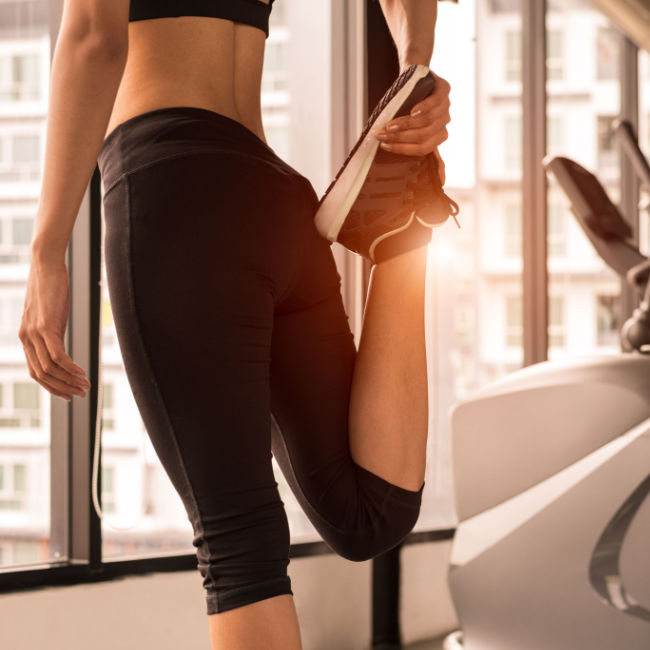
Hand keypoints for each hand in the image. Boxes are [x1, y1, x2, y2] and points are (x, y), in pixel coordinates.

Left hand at [19, 258, 90, 400]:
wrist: (45, 264)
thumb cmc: (50, 286)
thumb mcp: (49, 313)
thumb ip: (51, 330)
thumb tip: (59, 340)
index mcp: (26, 337)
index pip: (36, 371)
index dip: (52, 386)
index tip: (68, 393)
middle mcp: (26, 338)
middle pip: (42, 375)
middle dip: (62, 388)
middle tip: (80, 394)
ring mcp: (35, 333)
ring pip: (50, 368)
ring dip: (69, 380)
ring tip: (86, 385)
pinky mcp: (46, 327)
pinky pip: (58, 356)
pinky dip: (71, 368)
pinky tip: (83, 372)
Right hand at [374, 69, 450, 179]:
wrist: (414, 75)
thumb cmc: (409, 105)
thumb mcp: (412, 130)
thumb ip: (424, 152)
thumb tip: (442, 182)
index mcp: (437, 136)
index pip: (423, 149)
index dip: (403, 149)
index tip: (384, 146)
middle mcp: (443, 122)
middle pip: (423, 136)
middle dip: (400, 138)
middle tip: (381, 135)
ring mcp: (445, 106)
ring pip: (427, 121)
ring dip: (406, 124)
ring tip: (389, 124)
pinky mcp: (444, 89)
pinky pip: (436, 102)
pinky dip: (423, 108)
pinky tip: (411, 110)